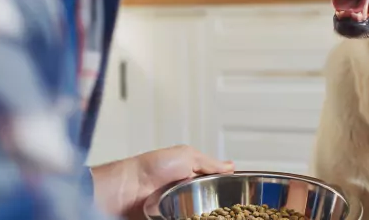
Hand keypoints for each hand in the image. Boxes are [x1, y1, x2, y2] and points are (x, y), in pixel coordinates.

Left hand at [91, 145, 233, 218]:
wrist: (126, 189)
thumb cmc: (153, 167)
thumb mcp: (186, 155)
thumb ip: (210, 163)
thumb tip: (231, 166)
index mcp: (192, 176)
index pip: (216, 185)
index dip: (228, 190)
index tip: (242, 197)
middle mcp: (186, 194)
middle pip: (210, 204)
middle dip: (220, 209)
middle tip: (233, 213)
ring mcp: (178, 210)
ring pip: (200, 215)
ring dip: (208, 217)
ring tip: (224, 218)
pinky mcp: (168, 219)